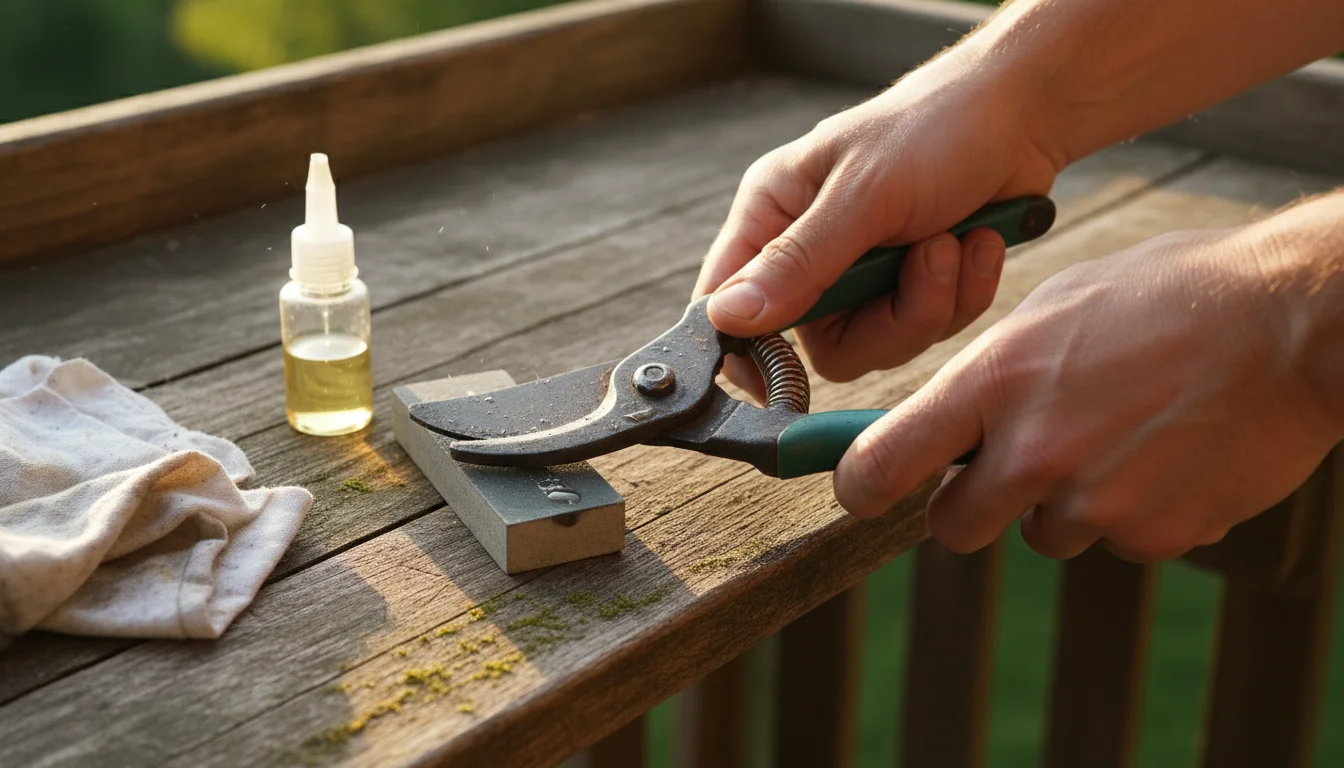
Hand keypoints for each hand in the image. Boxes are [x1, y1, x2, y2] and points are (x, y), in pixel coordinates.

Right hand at [692, 53, 1059, 399]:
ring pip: (878, 346)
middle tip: (924, 258)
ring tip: (953, 240)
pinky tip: (977, 242)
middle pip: (817, 344)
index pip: (724, 300)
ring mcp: (861, 276)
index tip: (782, 377)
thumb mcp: (863, 194)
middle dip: (886, 318)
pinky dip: (963, 294)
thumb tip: (727, 318)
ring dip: (931, 300)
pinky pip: (926, 331)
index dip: (745, 345)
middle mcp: (808, 252)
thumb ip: (797, 262)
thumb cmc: (933, 129)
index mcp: (772, 214)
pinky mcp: (911, 288)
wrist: (1021, 113)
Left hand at [833, 206, 1343, 561]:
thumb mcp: (1058, 307)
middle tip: (1007, 471)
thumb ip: (997, 373)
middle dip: (971, 507)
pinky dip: (1133, 511)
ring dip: (1065, 503)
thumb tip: (957, 424)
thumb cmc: (1174, 295)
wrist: (1297, 322)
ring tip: (1121, 437)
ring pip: (1045, 534)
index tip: (860, 492)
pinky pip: (1118, 540)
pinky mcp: (1156, 535)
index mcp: (995, 381)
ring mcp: (1095, 501)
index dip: (859, 487)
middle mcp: (1033, 452)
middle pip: (954, 528)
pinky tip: (1169, 455)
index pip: (885, 463)